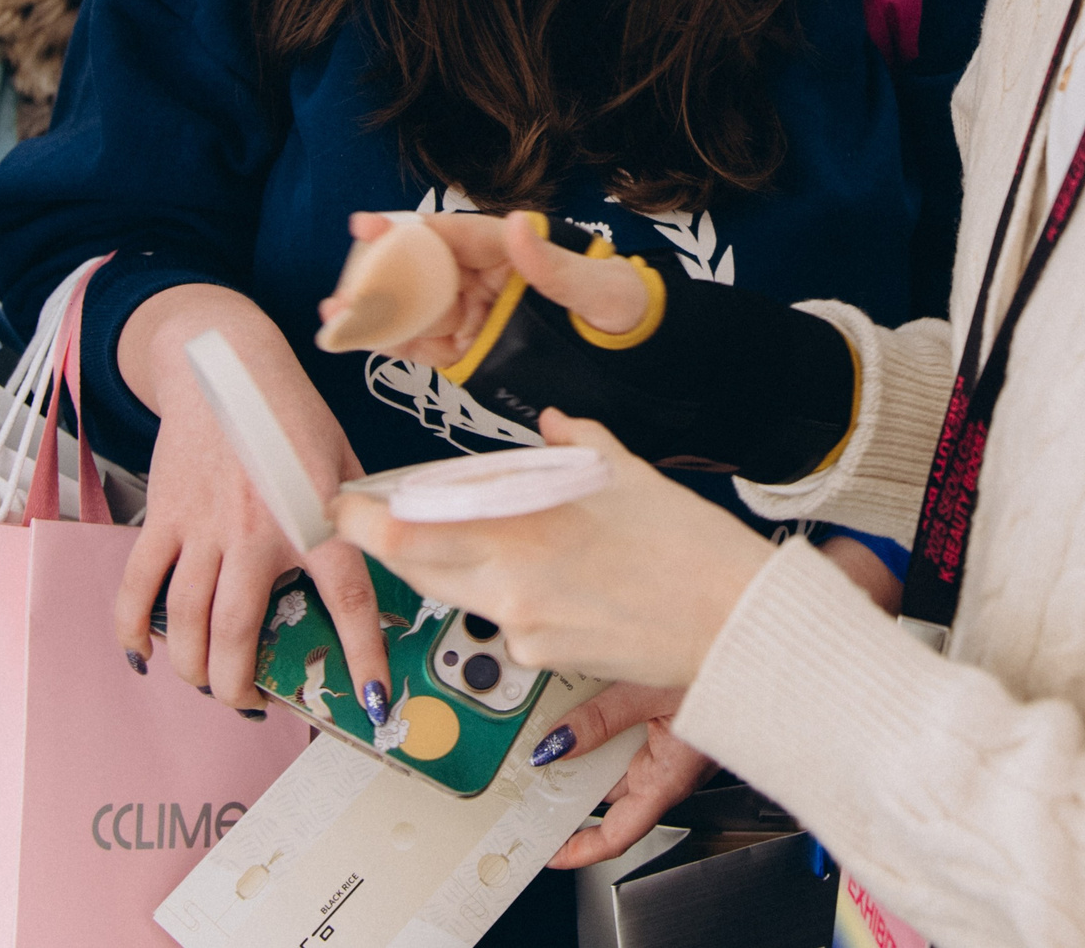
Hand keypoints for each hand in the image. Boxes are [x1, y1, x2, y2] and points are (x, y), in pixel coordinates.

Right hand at [114, 286, 394, 721]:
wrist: (224, 364)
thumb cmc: (288, 412)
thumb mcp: (342, 461)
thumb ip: (353, 518)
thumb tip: (371, 568)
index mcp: (315, 517)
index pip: (349, 601)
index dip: (363, 659)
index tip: (373, 704)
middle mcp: (258, 530)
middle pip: (241, 634)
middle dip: (242, 687)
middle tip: (253, 701)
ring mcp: (205, 526)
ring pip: (188, 621)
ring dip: (195, 668)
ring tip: (207, 683)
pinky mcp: (165, 515)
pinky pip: (139, 584)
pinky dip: (133, 626)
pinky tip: (143, 652)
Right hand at [319, 210, 649, 368]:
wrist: (637, 354)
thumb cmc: (620, 305)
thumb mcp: (597, 286)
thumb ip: (554, 265)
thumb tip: (520, 224)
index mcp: (506, 249)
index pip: (448, 236)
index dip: (406, 230)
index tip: (367, 225)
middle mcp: (480, 277)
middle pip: (418, 271)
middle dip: (375, 276)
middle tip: (339, 285)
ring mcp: (472, 313)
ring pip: (412, 308)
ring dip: (372, 313)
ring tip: (333, 316)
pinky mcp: (469, 349)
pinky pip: (424, 343)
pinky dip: (390, 342)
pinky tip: (356, 340)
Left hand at [336, 410, 773, 687]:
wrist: (735, 624)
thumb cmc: (690, 547)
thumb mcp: (628, 474)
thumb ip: (577, 443)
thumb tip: (555, 423)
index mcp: (521, 528)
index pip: (406, 533)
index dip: (363, 520)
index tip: (348, 501)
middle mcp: (509, 584)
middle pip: (415, 570)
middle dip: (394, 544)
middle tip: (384, 519)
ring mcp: (524, 629)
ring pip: (461, 594)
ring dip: (458, 567)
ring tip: (501, 539)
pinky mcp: (544, 660)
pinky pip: (507, 623)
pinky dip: (514, 598)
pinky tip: (558, 582)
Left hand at [536, 684, 714, 869]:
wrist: (760, 641)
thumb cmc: (727, 670)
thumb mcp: (649, 693)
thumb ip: (601, 719)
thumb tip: (557, 743)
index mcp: (668, 779)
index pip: (617, 835)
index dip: (579, 849)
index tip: (548, 851)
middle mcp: (667, 767)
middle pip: (607, 791)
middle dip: (568, 784)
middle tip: (528, 777)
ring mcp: (669, 742)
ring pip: (614, 755)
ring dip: (582, 742)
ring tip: (543, 728)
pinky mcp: (670, 715)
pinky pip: (626, 725)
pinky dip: (599, 715)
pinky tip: (575, 695)